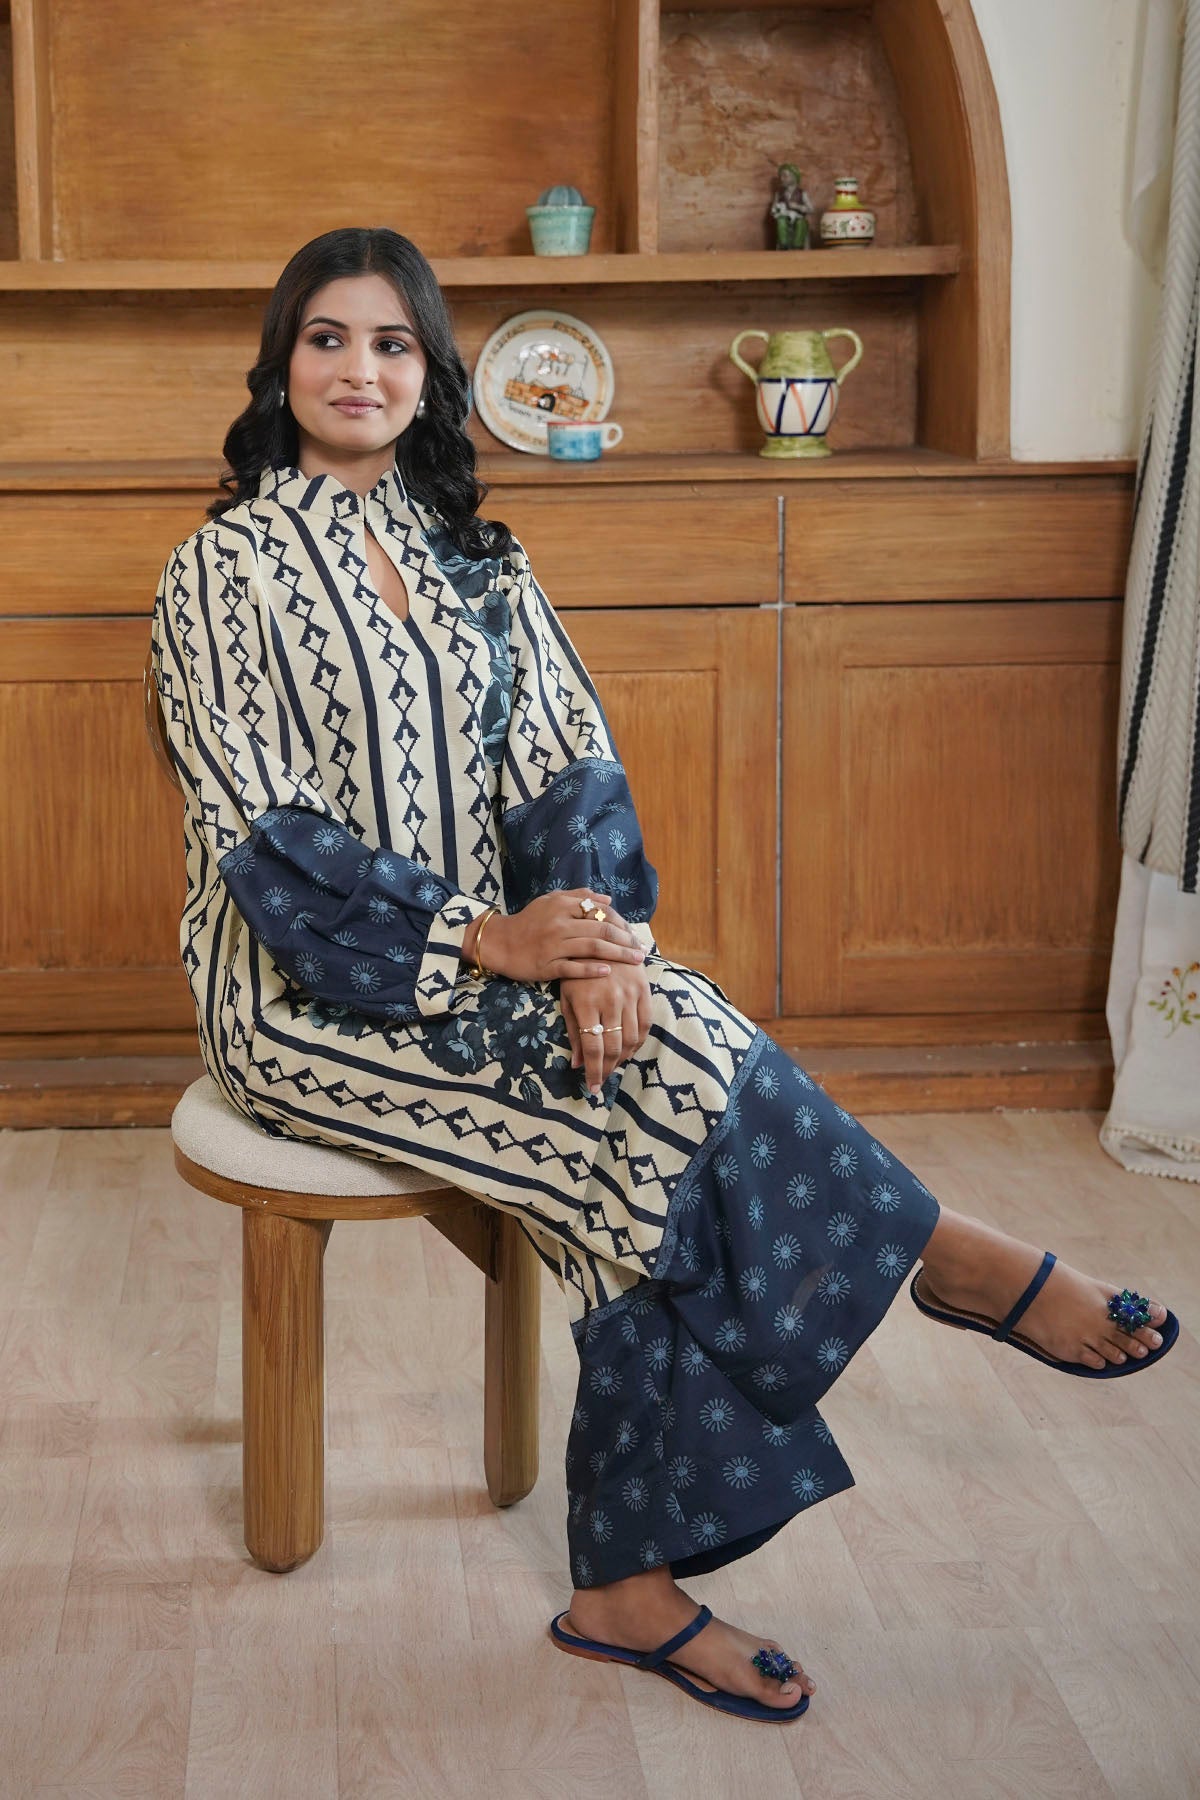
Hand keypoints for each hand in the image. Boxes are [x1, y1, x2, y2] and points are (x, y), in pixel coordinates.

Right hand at [477, 889, 646, 983]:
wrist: (500, 942)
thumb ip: (578, 897)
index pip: (600, 912)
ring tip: (635, 960)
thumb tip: (607, 899)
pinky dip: (592, 969)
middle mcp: (560, 924)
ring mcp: (553, 945)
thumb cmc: (528, 922)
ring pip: (592, 948)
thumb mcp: (550, 901)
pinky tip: (608, 971)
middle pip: (601, 929)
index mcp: (562, 906)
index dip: (620, 922)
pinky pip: (573, 968)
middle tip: (642, 949)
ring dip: (618, 954)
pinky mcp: (547, 965)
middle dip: (626, 940)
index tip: (634, 933)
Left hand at [560, 964, 651, 1094]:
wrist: (599, 935)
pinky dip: (639, 1041)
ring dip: (623, 1058)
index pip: (593, 1047)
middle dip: (607, 1069)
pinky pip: (645, 1023)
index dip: (593, 1071)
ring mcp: (629, 995)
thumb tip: (577, 1063)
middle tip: (602, 1080)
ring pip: (631, 1039)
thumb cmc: (576, 969)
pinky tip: (630, 1049)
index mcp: (586, 1003)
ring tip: (614, 1067)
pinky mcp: (643, 990)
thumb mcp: (567, 997)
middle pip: (613, 1047)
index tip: (592, 1087)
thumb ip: (574, 1030)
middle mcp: (610, 1001)